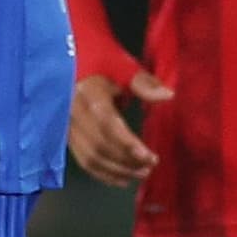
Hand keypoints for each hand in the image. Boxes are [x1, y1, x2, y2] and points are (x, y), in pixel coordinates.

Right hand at [69, 68, 170, 188]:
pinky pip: (83, 160)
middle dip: (126, 161)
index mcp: (89, 95)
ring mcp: (69, 126)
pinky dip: (102, 173)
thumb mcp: (124, 67)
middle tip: (150, 167)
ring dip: (116, 171)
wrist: (73, 58)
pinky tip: (121, 179)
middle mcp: (74, 114)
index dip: (127, 144)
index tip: (149, 156)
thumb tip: (168, 96)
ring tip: (140, 174)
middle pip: (100, 146)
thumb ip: (144, 84)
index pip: (108, 125)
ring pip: (91, 157)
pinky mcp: (68, 135)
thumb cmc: (101, 60)